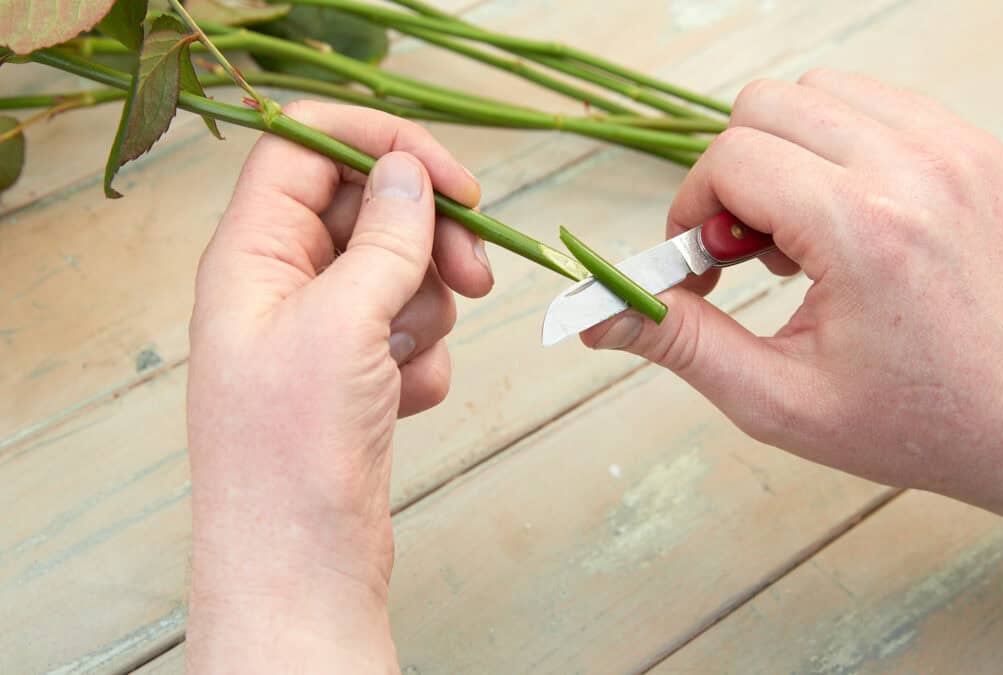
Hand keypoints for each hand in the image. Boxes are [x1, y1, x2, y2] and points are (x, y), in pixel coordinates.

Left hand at [185, 101, 491, 671]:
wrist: (302, 565)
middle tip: (477, 273)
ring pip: (399, 272)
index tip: (453, 179)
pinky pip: (410, 332)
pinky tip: (402, 402)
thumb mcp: (340, 323)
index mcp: (251, 254)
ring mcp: (321, 332)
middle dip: (428, 237)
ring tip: (412, 359)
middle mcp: (282, 284)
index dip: (381, 147)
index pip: (309, 149)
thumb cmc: (292, 449)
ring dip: (427, 309)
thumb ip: (382, 237)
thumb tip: (408, 172)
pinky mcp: (355, 375)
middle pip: (369, 209)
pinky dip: (422, 361)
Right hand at [583, 69, 1002, 536]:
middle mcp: (913, 168)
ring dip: (783, 153)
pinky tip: (842, 216)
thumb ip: (679, 342)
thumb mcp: (778, 399)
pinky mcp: (969, 146)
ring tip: (800, 233)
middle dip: (732, 175)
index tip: (702, 265)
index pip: (732, 158)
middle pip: (765, 106)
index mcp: (864, 231)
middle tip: (749, 251)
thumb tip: (595, 315)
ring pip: (815, 93)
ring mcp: (950, 148)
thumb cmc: (918, 420)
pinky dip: (833, 145)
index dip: (692, 209)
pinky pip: (869, 103)